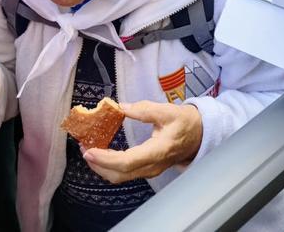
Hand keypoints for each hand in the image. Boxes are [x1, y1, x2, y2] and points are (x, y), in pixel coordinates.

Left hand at [83, 100, 202, 183]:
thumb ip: (145, 109)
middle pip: (119, 174)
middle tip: (84, 148)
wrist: (199, 136)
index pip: (127, 162)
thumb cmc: (185, 123)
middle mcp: (152, 166)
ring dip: (102, 166)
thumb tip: (121, 107)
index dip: (105, 159)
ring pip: (120, 177)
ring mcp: (149, 170)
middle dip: (98, 164)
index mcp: (157, 151)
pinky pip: (124, 173)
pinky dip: (110, 165)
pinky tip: (102, 154)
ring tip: (89, 150)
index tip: (89, 150)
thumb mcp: (168, 111)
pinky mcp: (146, 169)